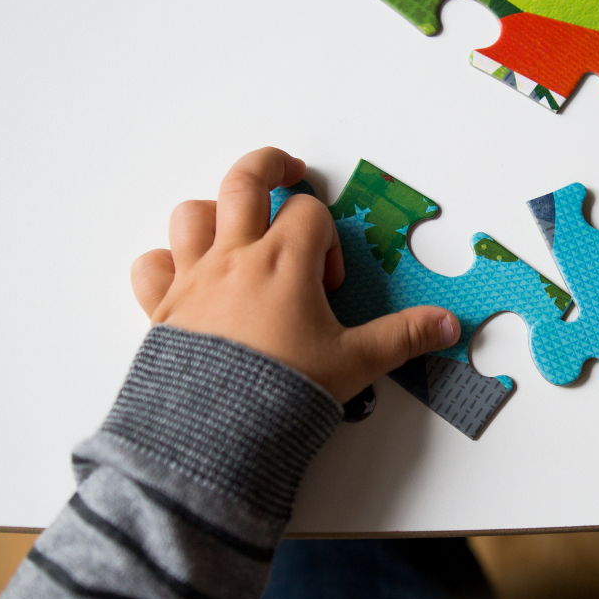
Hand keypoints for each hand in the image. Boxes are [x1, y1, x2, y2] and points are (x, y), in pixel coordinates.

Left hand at [130, 148, 459, 404]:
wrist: (216, 431)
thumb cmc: (284, 391)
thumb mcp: (356, 363)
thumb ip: (403, 337)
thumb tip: (448, 325)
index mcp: (285, 262)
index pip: (311, 214)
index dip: (329, 240)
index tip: (330, 283)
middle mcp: (236, 258)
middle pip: (244, 182)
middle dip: (268, 167)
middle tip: (288, 170)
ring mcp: (194, 280)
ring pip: (192, 214)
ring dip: (213, 213)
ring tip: (234, 229)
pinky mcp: (164, 309)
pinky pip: (150, 267)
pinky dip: (164, 263)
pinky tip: (184, 277)